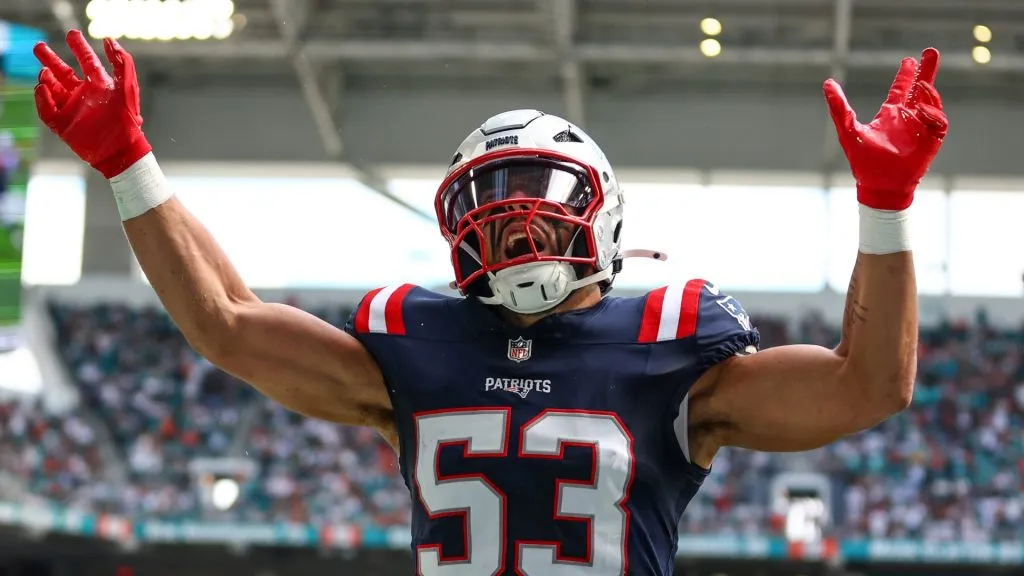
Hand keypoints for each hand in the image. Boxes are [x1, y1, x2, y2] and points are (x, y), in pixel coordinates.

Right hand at [34, 30, 150, 178]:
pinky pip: (46, 110)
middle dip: (50, 59)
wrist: (121, 150)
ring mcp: (72, 109)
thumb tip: (110, 40)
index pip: (86, 61)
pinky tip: (42, 88)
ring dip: (46, 78)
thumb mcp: (126, 88)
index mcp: (99, 85)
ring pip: (52, 89)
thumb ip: (121, 63)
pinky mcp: (63, 125)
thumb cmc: (127, 120)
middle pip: (63, 72)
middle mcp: (84, 95)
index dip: (79, 47)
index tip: (72, 34)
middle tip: (39, 47)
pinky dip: (42, 99)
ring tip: (44, 72)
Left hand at [824, 48, 947, 210]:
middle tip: (931, 51)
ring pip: (931, 103)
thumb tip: (827, 83)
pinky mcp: (931, 141)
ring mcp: (921, 129)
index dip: (906, 75)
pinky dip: (932, 114)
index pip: (900, 90)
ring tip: (921, 84)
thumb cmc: (863, 162)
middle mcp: (907, 119)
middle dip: (927, 71)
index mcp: (890, 115)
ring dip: (928, 92)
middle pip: (921, 90)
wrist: (879, 185)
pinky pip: (938, 122)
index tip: (910, 59)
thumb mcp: (848, 131)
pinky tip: (921, 112)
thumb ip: (839, 108)